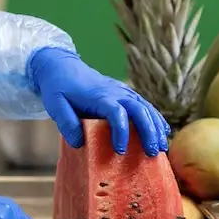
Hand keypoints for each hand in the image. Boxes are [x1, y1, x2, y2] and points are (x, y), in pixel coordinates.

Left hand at [29, 47, 169, 155]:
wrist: (61, 65)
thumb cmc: (58, 87)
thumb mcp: (55, 105)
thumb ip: (66, 123)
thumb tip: (80, 143)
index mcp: (99, 96)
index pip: (116, 112)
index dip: (121, 131)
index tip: (120, 150)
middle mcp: (115, 92)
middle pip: (138, 109)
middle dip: (148, 131)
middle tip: (153, 153)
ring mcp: (121, 91)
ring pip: (145, 107)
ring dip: (155, 126)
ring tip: (162, 148)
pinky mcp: (124, 93)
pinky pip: (144, 105)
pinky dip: (155, 117)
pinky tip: (163, 131)